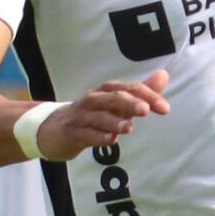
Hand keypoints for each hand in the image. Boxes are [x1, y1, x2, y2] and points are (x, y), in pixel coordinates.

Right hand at [36, 70, 169, 158]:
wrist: (50, 130)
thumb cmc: (90, 116)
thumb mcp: (115, 103)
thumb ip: (140, 92)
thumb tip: (163, 75)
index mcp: (106, 92)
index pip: (128, 89)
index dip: (147, 96)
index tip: (164, 108)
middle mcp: (94, 101)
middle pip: (112, 97)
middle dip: (130, 103)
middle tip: (146, 110)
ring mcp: (81, 117)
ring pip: (98, 116)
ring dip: (114, 121)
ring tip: (129, 127)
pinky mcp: (72, 133)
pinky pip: (86, 134)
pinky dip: (98, 136)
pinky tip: (111, 140)